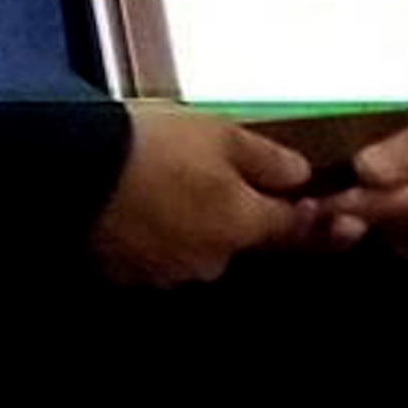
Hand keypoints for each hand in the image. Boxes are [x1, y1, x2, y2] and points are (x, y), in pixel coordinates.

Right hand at [87, 102, 314, 286]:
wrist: (75, 170)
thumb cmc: (151, 146)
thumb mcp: (220, 133)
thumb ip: (268, 158)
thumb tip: (299, 176)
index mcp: (241, 225)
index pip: (293, 229)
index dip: (314, 218)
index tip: (332, 210)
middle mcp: (212, 260)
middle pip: (239, 236)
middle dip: (233, 210)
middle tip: (209, 169)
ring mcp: (168, 272)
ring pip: (197, 245)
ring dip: (191, 219)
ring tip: (164, 176)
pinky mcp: (129, 274)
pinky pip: (157, 252)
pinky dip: (156, 230)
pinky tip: (138, 198)